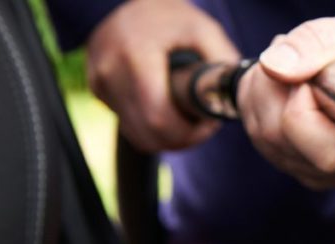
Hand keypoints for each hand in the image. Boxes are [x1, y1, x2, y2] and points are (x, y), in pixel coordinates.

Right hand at [87, 0, 239, 152]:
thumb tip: (237, 98)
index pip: (158, 117)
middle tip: (202, 126)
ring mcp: (99, 80)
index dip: (189, 133)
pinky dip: (149, 127)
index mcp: (137, 53)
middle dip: (181, 139)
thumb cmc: (175, 19)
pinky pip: (127, 124)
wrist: (138, 4)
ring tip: (186, 118)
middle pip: (147, 132)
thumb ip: (223, 65)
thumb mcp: (206, 32)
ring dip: (165, 137)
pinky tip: (166, 109)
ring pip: (136, 134)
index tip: (209, 124)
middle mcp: (110, 69)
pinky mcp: (96, 88)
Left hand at [237, 14, 334, 189]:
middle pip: (275, 133)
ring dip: (266, 90)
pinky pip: (259, 138)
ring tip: (300, 69)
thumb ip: (318, 45)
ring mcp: (321, 175)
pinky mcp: (300, 169)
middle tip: (302, 58)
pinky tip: (290, 87)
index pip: (304, 126)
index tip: (321, 69)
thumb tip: (273, 66)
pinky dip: (262, 103)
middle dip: (275, 86)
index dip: (301, 89)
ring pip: (262, 136)